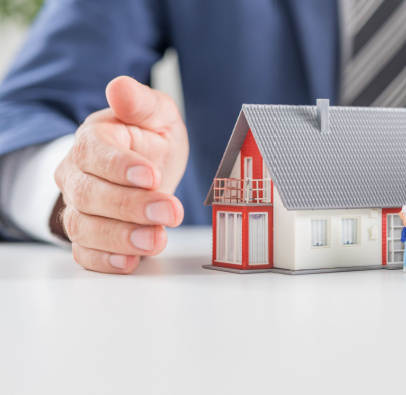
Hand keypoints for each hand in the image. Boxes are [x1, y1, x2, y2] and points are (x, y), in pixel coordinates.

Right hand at [54, 76, 188, 273]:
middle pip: (89, 194)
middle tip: (169, 212)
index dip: (119, 166)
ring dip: (121, 237)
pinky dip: (104, 261)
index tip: (150, 175)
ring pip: (84, 227)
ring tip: (156, 239)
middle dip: (130, 206)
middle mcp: (77, 174)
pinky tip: (131, 261)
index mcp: (92, 140)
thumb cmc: (149, 139)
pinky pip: (84, 253)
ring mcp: (79, 208)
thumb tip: (120, 86)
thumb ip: (141, 103)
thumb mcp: (156, 115)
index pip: (94, 152)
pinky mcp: (88, 236)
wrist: (146, 169)